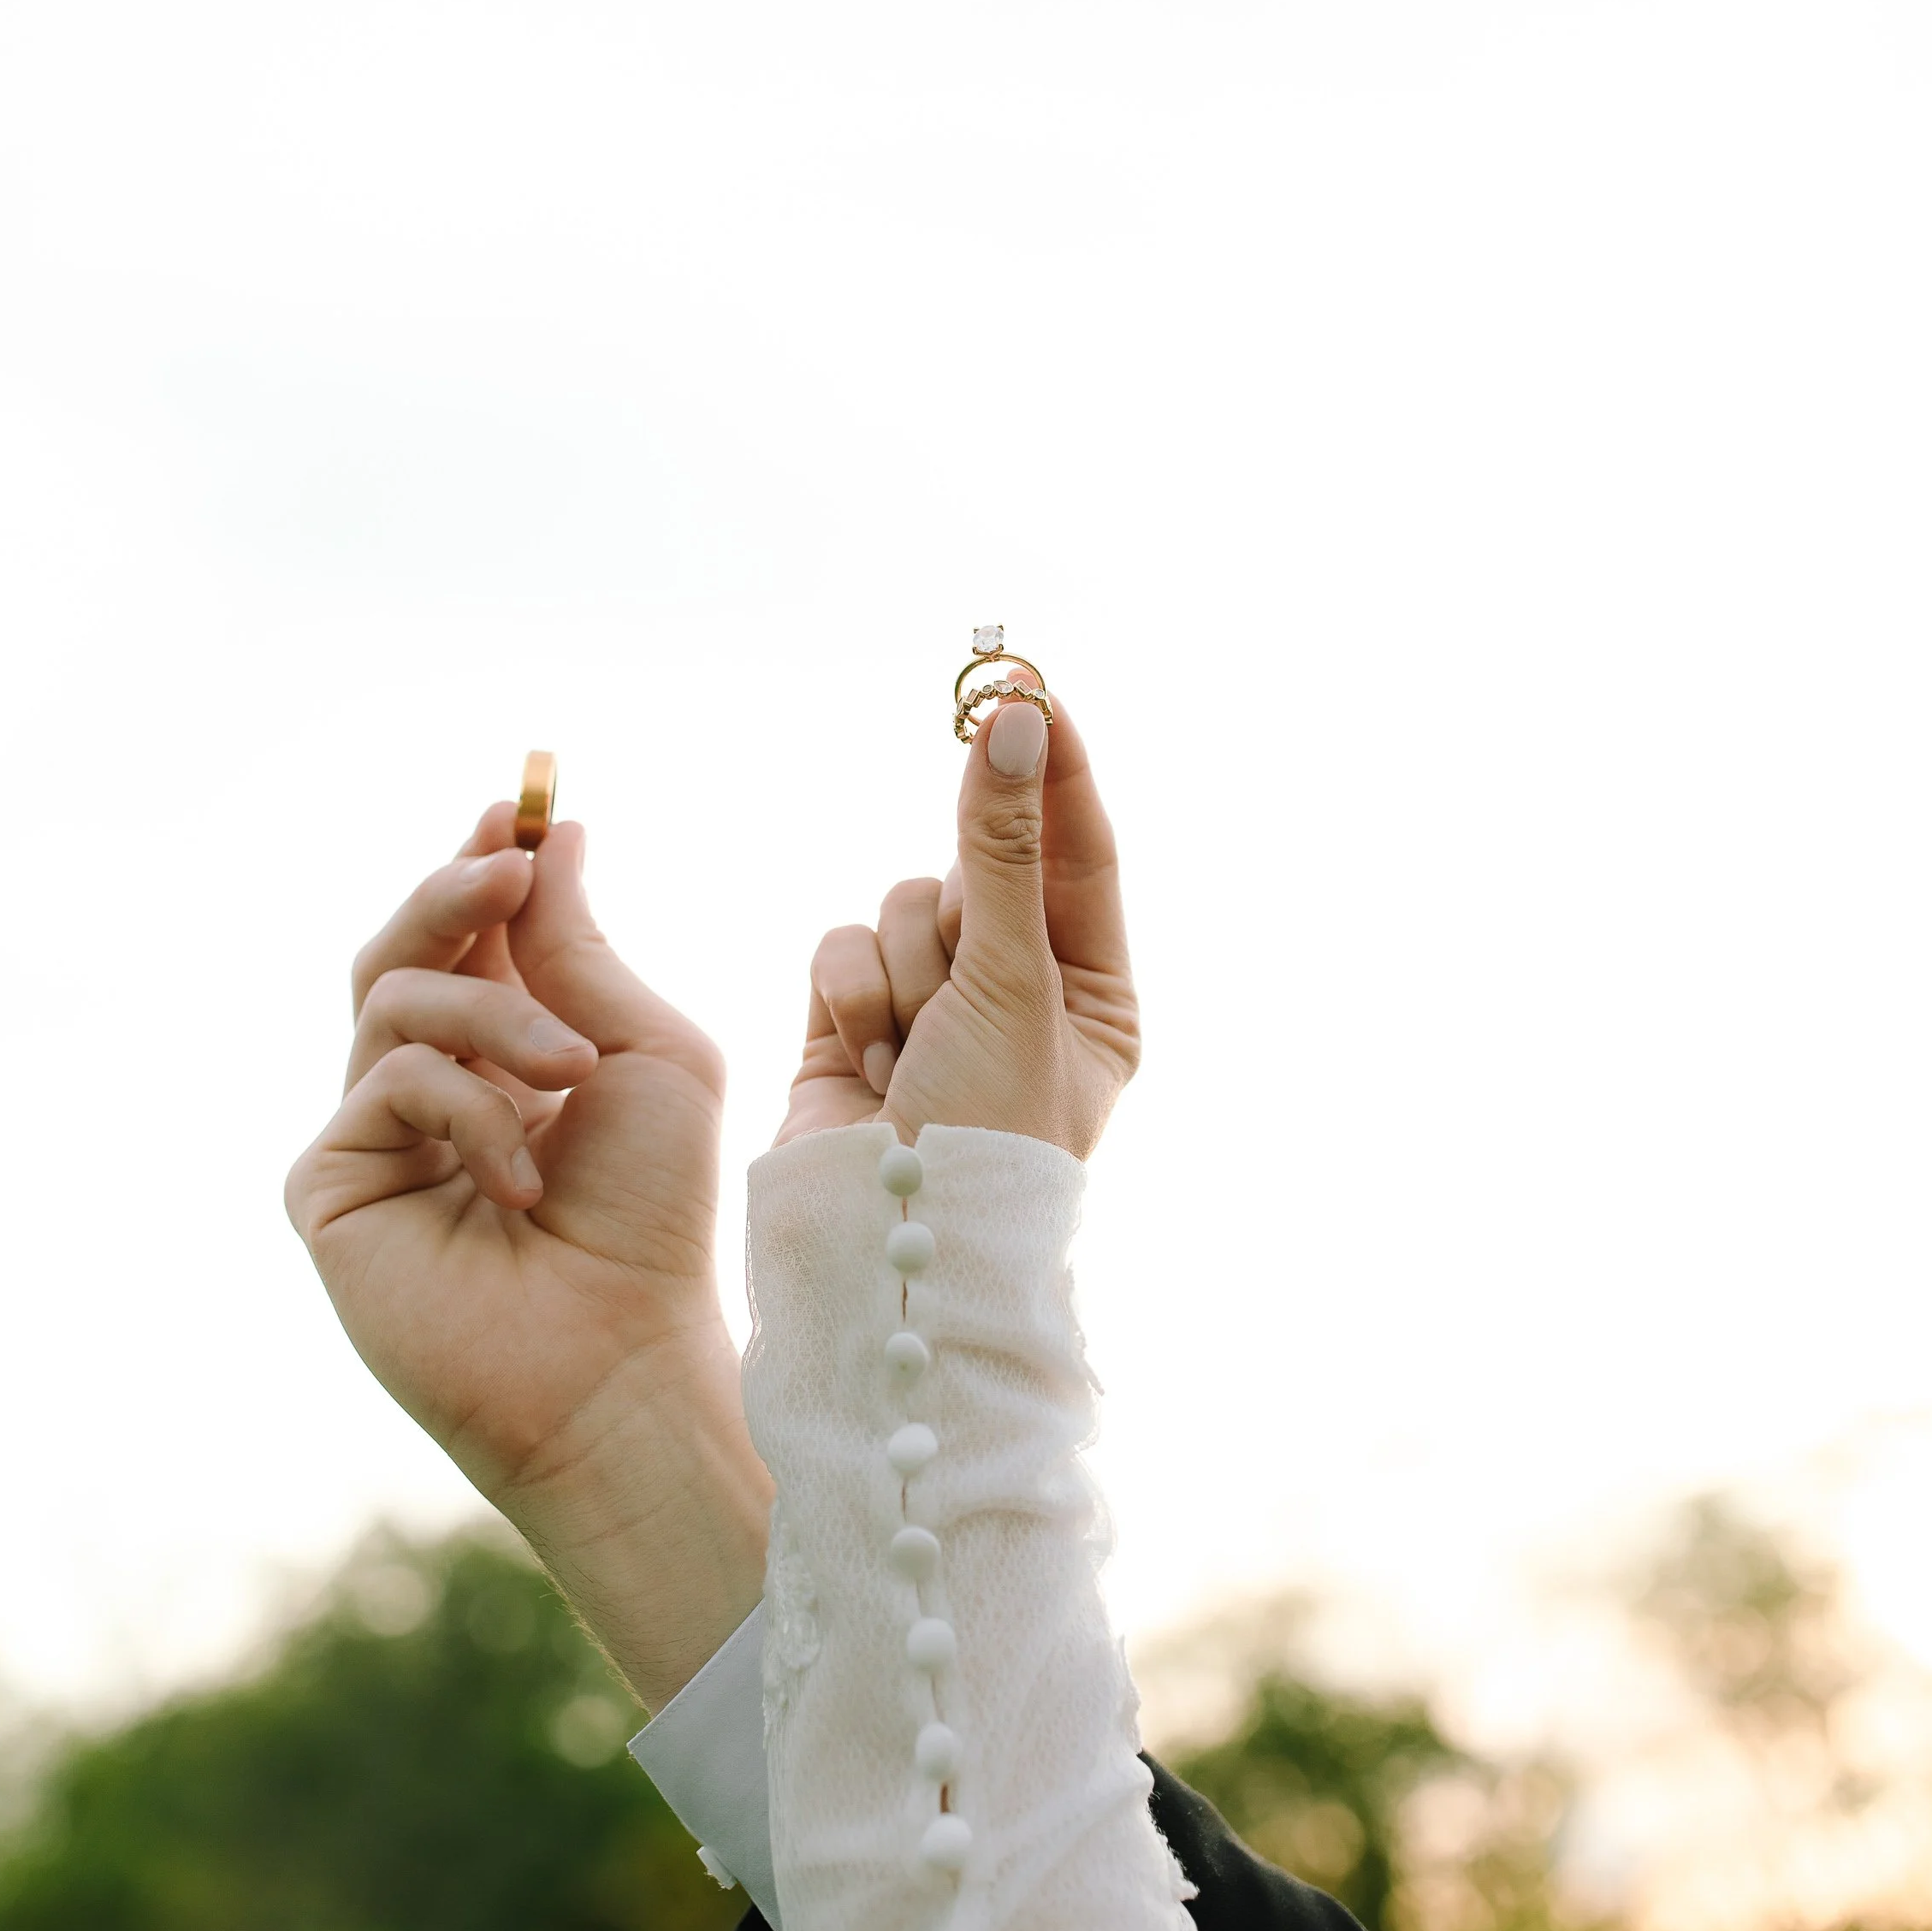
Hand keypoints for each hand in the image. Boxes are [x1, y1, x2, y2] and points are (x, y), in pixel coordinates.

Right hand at [285, 804, 769, 1708]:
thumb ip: (579, 948)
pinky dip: (465, 1109)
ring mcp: (373, 1136)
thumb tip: (546, 834)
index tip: (517, 805)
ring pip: (394, 1000)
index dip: (485, 864)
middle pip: (404, 948)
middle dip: (456, 892)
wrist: (619, 1355)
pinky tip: (523, 1177)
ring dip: (493, 1016)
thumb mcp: (642, 1054)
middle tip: (507, 865)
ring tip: (573, 1072)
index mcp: (506, 1052)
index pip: (471, 934)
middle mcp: (430, 1087)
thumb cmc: (651, 1216)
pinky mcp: (331, 1186)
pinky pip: (383, 1085)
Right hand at [779, 692, 1139, 1156]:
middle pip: (972, 872)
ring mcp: (929, 1008)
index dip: (1052, 768)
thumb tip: (1016, 717)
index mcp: (1092, 996)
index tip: (1026, 684)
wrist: (887, 1246)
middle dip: (956, 920)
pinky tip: (868, 1065)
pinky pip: (839, 948)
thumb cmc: (986, 1130)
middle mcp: (1014, 995)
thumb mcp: (1012, 981)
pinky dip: (849, 997)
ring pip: (897, 905)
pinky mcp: (850, 1023)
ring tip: (915, 1057)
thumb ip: (1002, 847)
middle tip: (962, 966)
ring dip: (902, 974)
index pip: (1078, 852)